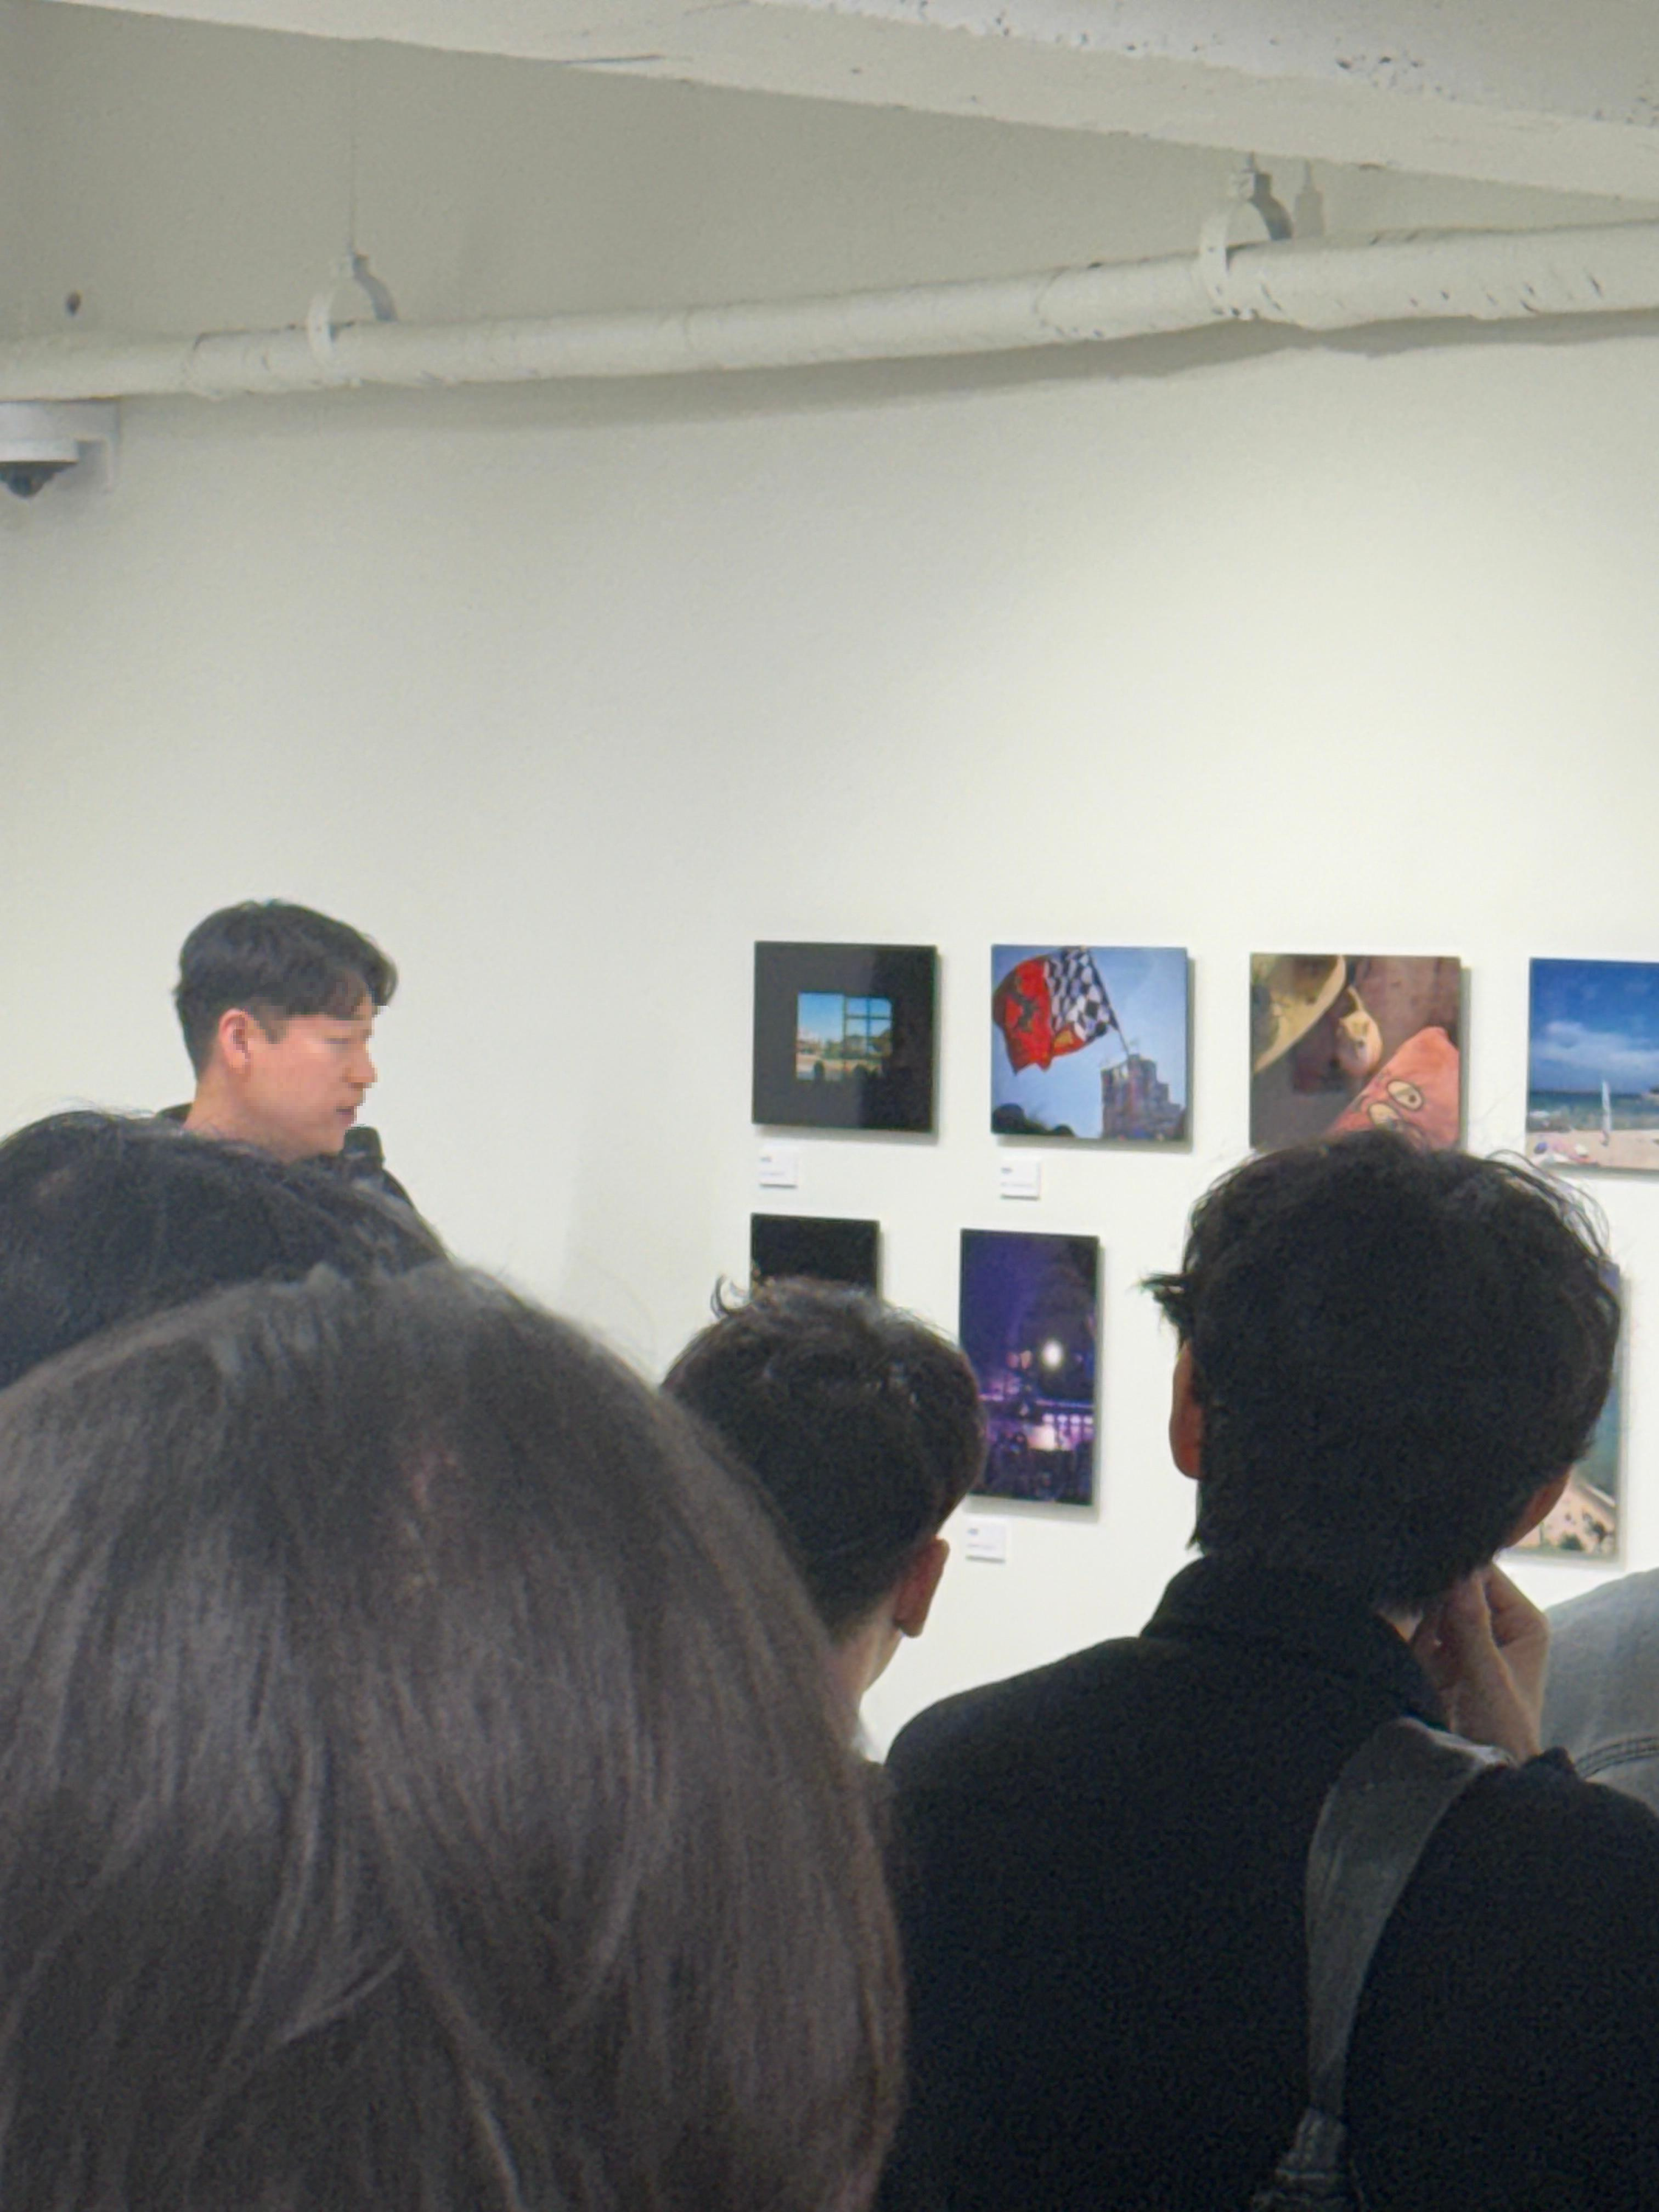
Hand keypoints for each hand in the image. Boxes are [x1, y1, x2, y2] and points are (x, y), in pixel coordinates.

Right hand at [1409, 1565, 1548, 1761]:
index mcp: (1522, 1622)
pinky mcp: (1437, 1656)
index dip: (1458, 1571)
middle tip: (1429, 1627)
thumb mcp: (1488, 1677)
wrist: (1481, 1777)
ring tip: (1427, 1656)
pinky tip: (1416, 1660)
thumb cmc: (1502, 1731)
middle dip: (1435, 1600)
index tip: (1431, 1576)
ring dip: (1420, 1623)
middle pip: (1455, 1587)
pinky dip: (1410, 1639)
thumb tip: (1459, 1573)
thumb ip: (1471, 1625)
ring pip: (1431, 1606)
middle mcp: (1494, 1625)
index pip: (1485, 1573)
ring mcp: (1463, 1640)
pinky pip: (1416, 1630)